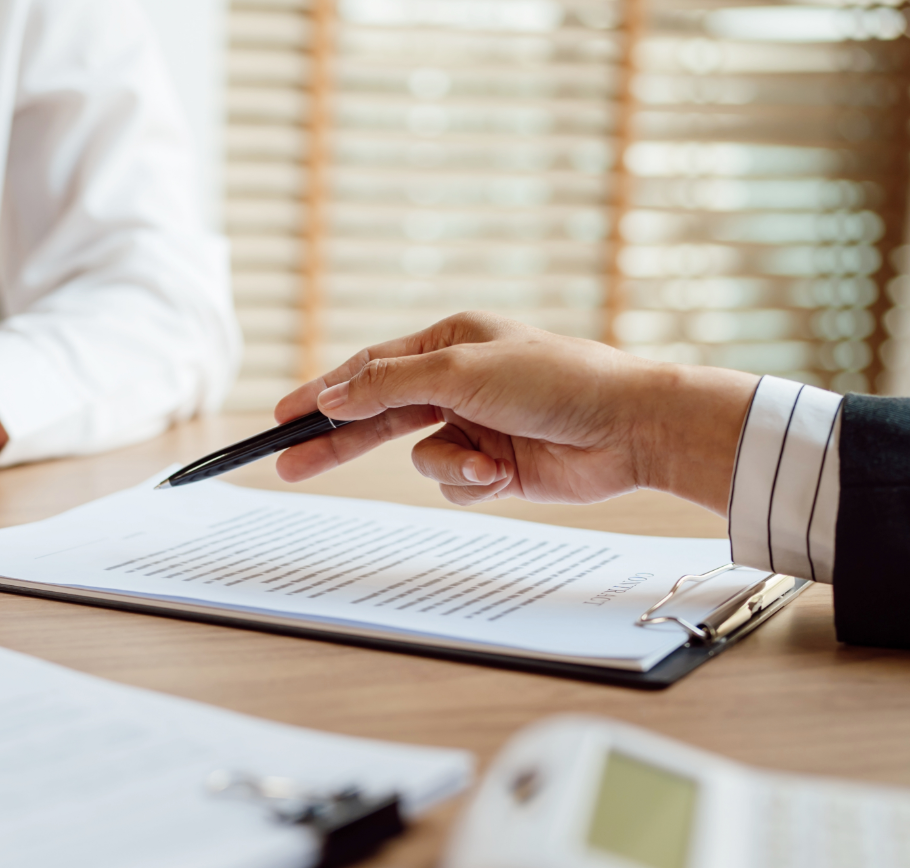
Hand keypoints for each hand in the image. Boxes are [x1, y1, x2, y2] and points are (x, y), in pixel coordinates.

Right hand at [272, 312, 758, 513]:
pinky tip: (506, 473)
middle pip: (378, 417)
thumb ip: (388, 384)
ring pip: (420, 459)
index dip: (322, 393)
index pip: (368, 369)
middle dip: (339, 444)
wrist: (629, 429)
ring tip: (488, 463)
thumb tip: (332, 394)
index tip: (280, 417)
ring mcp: (475, 425)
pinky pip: (453, 484)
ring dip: (450, 466)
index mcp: (448, 341)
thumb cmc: (555, 381)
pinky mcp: (495, 467)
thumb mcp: (461, 371)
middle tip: (288, 464)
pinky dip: (474, 483)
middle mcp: (457, 381)